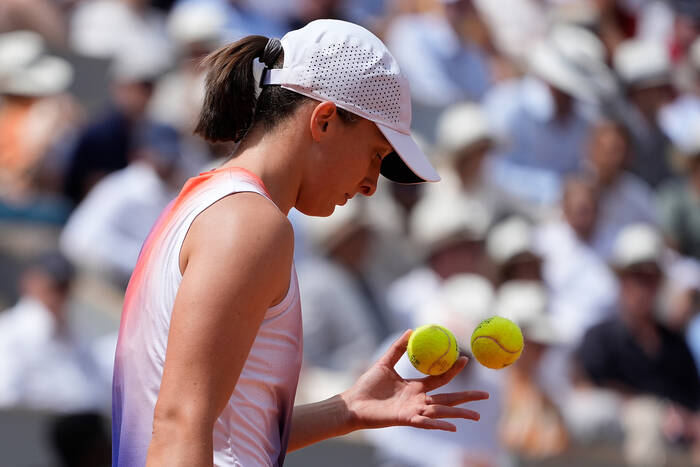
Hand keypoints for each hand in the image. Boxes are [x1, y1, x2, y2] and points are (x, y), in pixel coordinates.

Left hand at [340, 330, 488, 431]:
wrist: (353, 404)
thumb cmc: (367, 386)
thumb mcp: (384, 362)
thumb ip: (398, 348)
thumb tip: (411, 330)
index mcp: (415, 387)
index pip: (440, 379)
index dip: (453, 370)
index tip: (465, 359)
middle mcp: (418, 400)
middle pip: (448, 399)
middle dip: (467, 398)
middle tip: (486, 396)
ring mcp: (414, 411)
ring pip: (441, 412)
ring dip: (459, 414)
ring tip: (477, 416)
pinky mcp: (406, 419)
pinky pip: (425, 422)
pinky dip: (438, 424)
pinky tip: (452, 427)